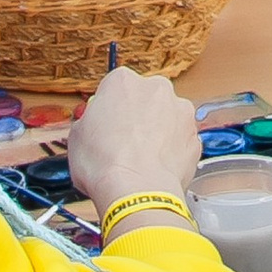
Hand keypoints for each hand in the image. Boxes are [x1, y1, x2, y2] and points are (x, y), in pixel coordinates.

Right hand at [67, 67, 201, 215]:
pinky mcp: (195, 137)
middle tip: (123, 144)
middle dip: (138, 117)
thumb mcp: (76, 137)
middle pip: (145, 100)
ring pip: (167, 119)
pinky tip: (156, 169)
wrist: (136, 190)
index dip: (109, 111)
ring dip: (157, 134)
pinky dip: (171, 153)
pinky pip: (180, 142)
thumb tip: (92, 128)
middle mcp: (156, 88)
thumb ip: (90, 122)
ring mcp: (181, 112)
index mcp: (123, 81)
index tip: (104, 127)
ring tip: (141, 160)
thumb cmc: (103, 163)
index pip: (114, 89)